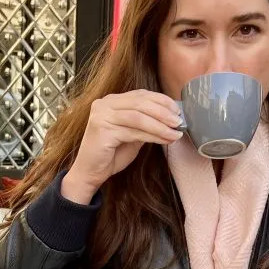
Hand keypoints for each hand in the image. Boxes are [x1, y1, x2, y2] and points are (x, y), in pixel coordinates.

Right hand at [62, 90, 182, 203]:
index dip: (161, 100)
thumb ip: (145, 124)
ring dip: (160, 125)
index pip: (140, 94)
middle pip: (141, 103)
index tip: (177, 110)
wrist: (90, 173)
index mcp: (111, 101)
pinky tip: (164, 140)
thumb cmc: (111, 155)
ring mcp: (102, 115)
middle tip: (179, 122)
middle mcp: (105, 104)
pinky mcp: (103, 129)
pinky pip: (134, 131)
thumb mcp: (132, 135)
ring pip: (139, 116)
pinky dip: (152, 135)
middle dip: (163, 112)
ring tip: (175, 133)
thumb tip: (170, 119)